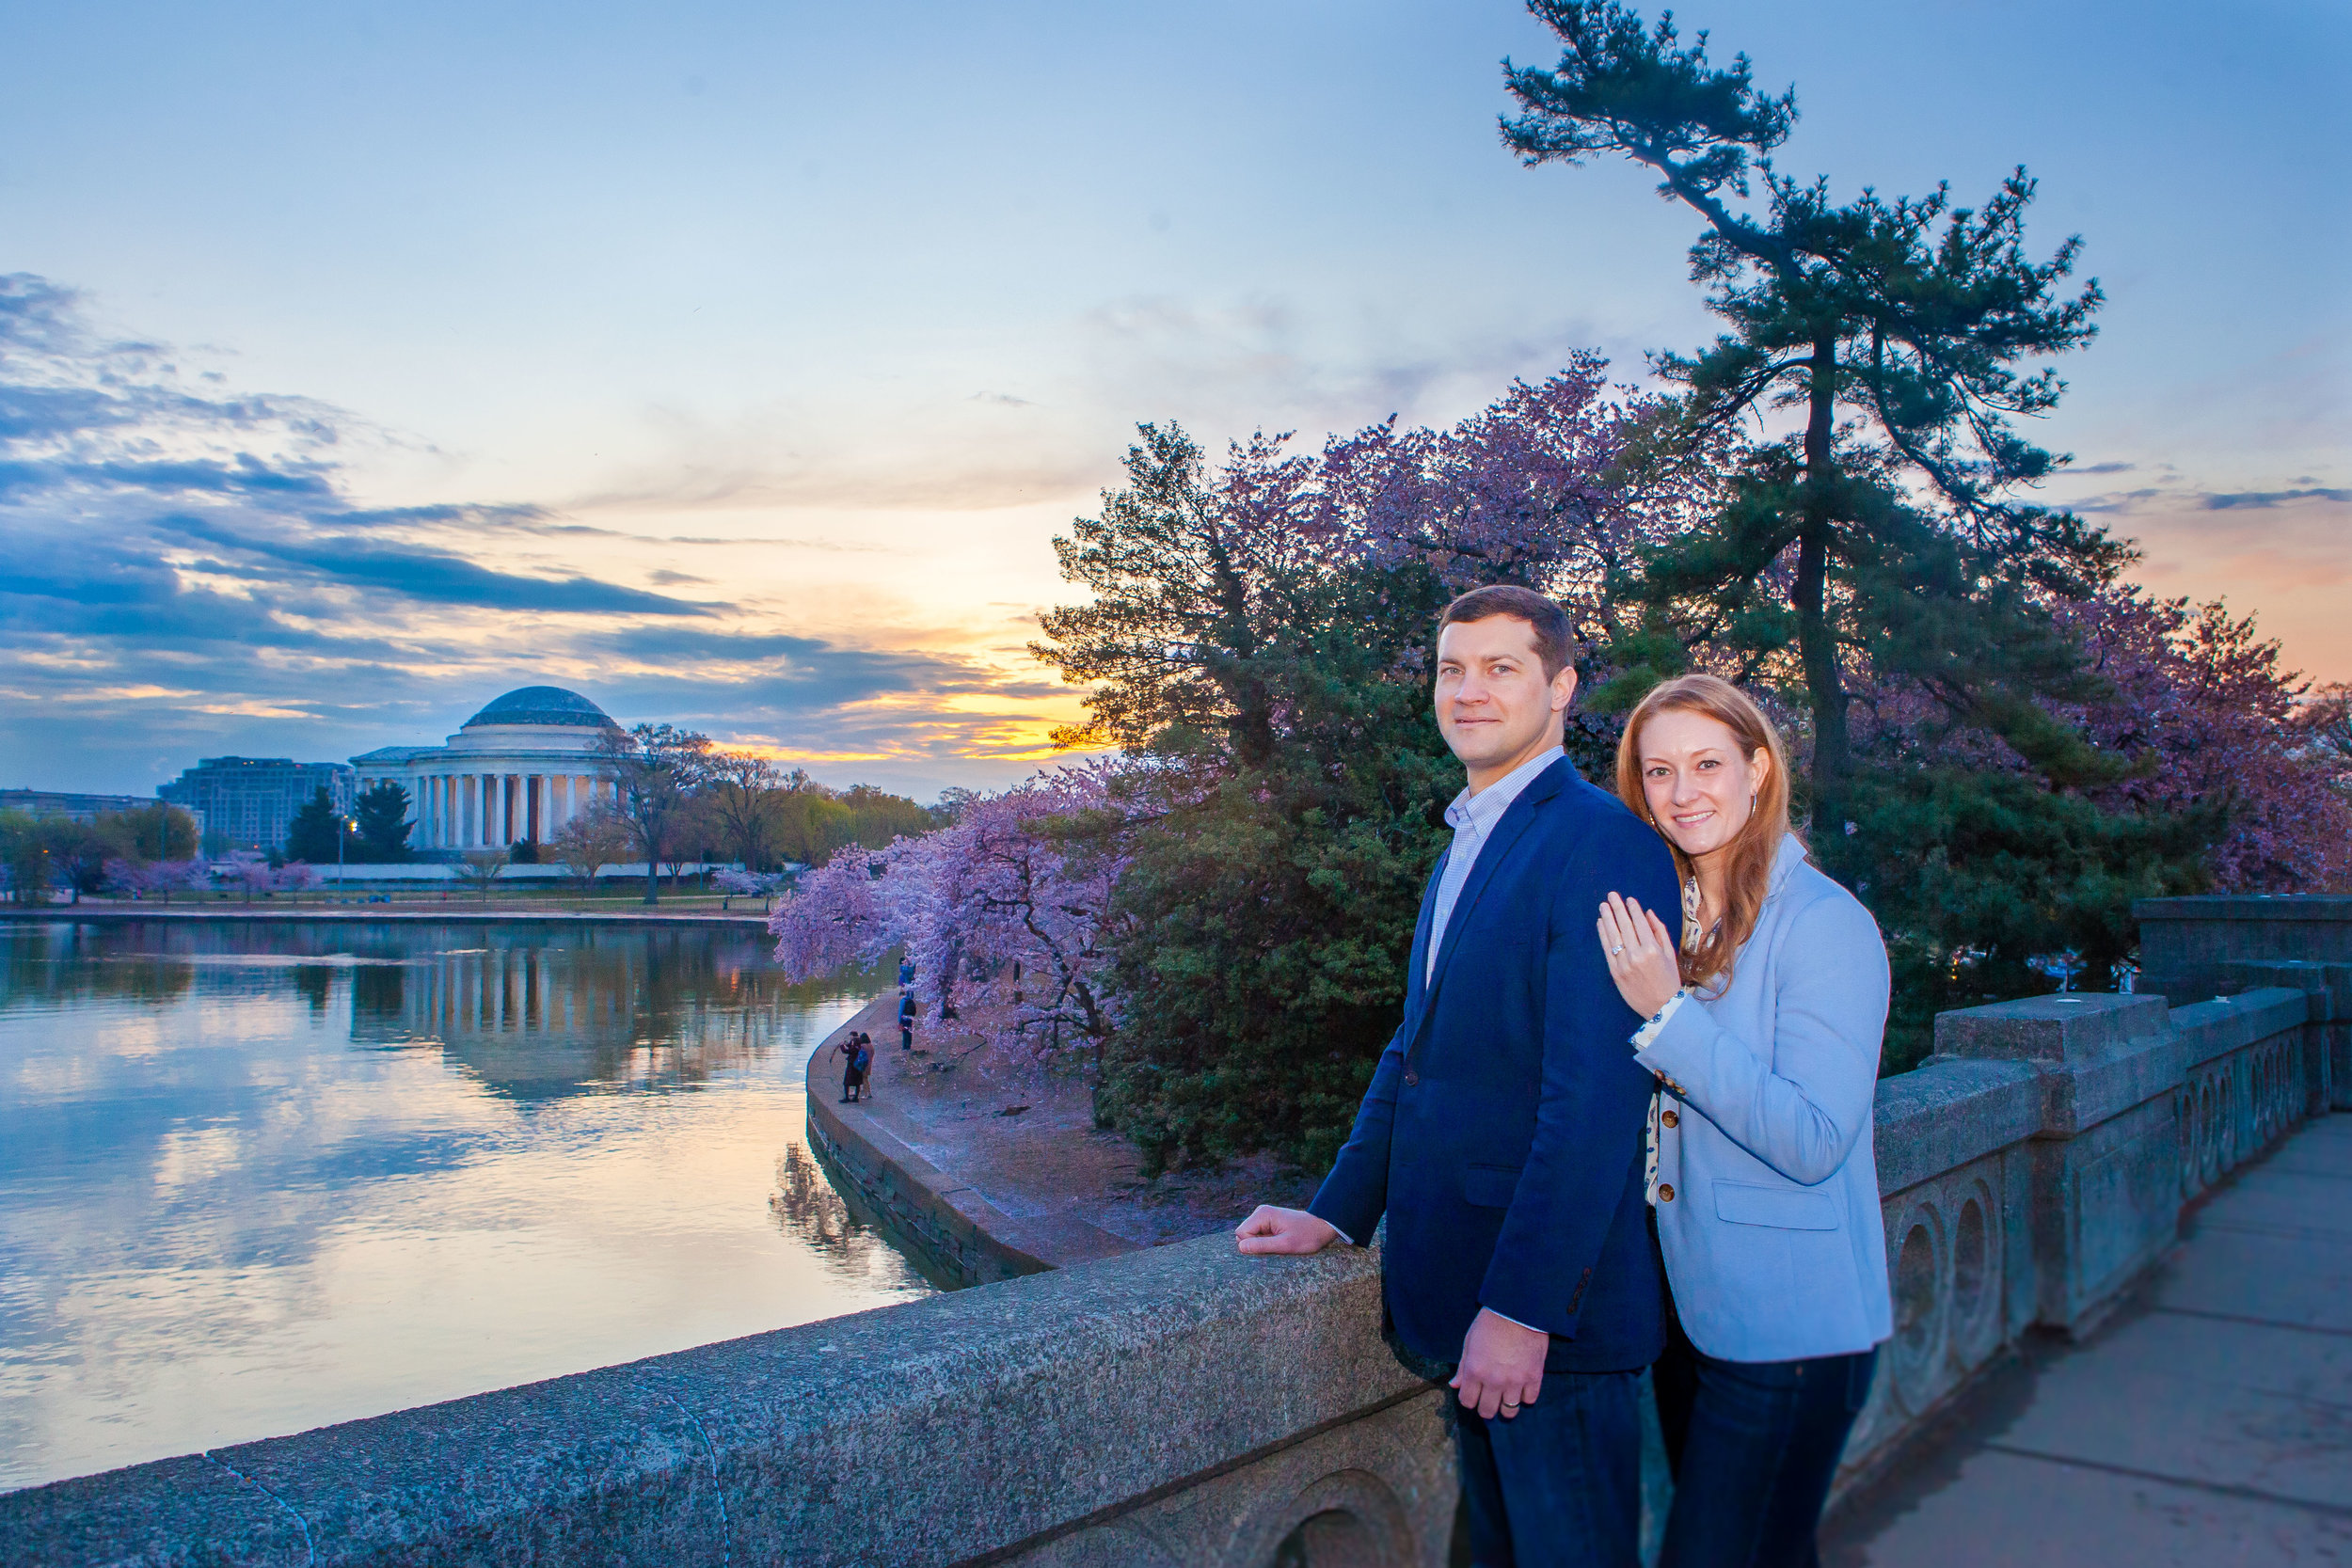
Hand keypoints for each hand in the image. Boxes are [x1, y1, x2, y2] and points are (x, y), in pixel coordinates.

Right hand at [1235, 1205, 1340, 1254]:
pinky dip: (1267, 1242)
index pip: (1241, 1233)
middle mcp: (1260, 1212)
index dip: (1252, 1245)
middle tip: (1277, 1245)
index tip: (1271, 1246)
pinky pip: (1258, 1235)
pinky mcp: (1268, 1222)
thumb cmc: (1307, 1236)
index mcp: (1262, 1214)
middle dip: (1257, 1244)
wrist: (1323, 1227)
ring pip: (1250, 1236)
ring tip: (1280, 1242)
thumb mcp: (1285, 1245)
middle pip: (1243, 1234)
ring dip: (1263, 1244)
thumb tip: (1241, 1247)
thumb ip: (1262, 1245)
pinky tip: (1280, 1241)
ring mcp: (1264, 1216)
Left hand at [1450, 1309, 1546, 1419]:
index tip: (1473, 1394)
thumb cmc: (1491, 1323)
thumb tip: (1454, 1385)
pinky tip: (1522, 1387)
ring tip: (1506, 1396)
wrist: (1519, 1310)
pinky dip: (1525, 1396)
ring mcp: (1515, 1381)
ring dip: (1506, 1406)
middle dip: (1486, 1407)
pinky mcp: (1534, 1377)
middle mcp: (1493, 1380)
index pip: (1467, 1401)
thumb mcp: (1470, 1342)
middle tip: (1489, 1398)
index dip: (1469, 1399)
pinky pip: (1529, 1400)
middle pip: (1487, 1411)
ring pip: (1509, 1411)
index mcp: (1474, 1370)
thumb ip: (1462, 1367)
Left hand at [1598, 892, 1680, 1019]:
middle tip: (1611, 895)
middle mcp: (1637, 954)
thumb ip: (1659, 931)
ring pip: (1613, 935)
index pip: (1640, 923)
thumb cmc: (1669, 979)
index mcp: (1653, 949)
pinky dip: (1603, 934)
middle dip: (1618, 908)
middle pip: (1625, 926)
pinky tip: (1601, 923)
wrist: (1661, 1007)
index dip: (1633, 910)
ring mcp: (1624, 963)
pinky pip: (1607, 949)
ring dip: (1607, 918)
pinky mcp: (1615, 972)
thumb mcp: (1670, 954)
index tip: (1629, 899)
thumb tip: (1648, 913)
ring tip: (1603, 905)